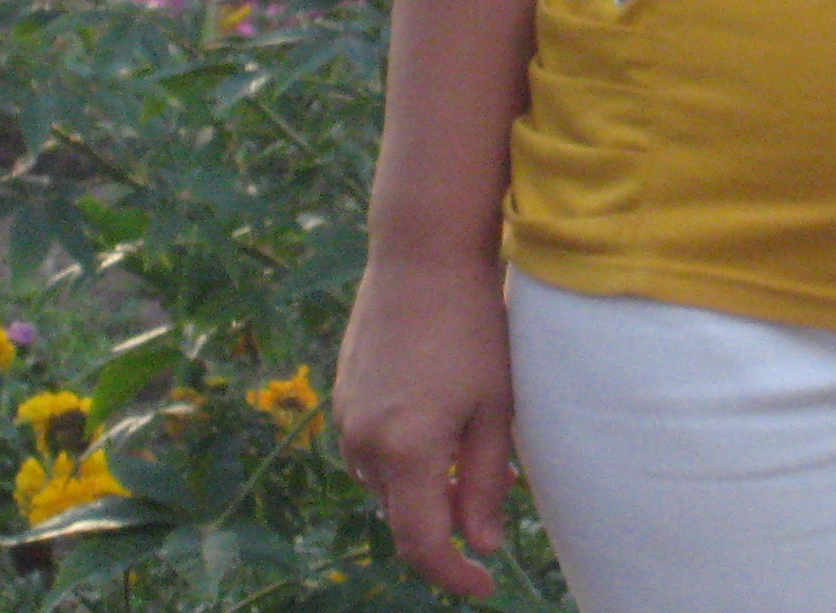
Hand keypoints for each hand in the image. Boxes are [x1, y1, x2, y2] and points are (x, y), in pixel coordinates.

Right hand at [334, 255, 517, 599]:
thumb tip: (481, 546)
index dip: (452, 575)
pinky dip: (403, 455)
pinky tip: (436, 413)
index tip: (484, 585)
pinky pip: (371, 451)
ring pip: (387, 485)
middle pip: (404, 515)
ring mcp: (345, 420)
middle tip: (490, 494)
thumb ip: (485, 484)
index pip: (421, 544)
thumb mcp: (494, 408)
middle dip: (444, 521)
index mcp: (406, 451)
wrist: (422, 256)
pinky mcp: (341, 398)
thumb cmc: (473, 327)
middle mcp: (363, 445)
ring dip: (423, 485)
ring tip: (467, 439)